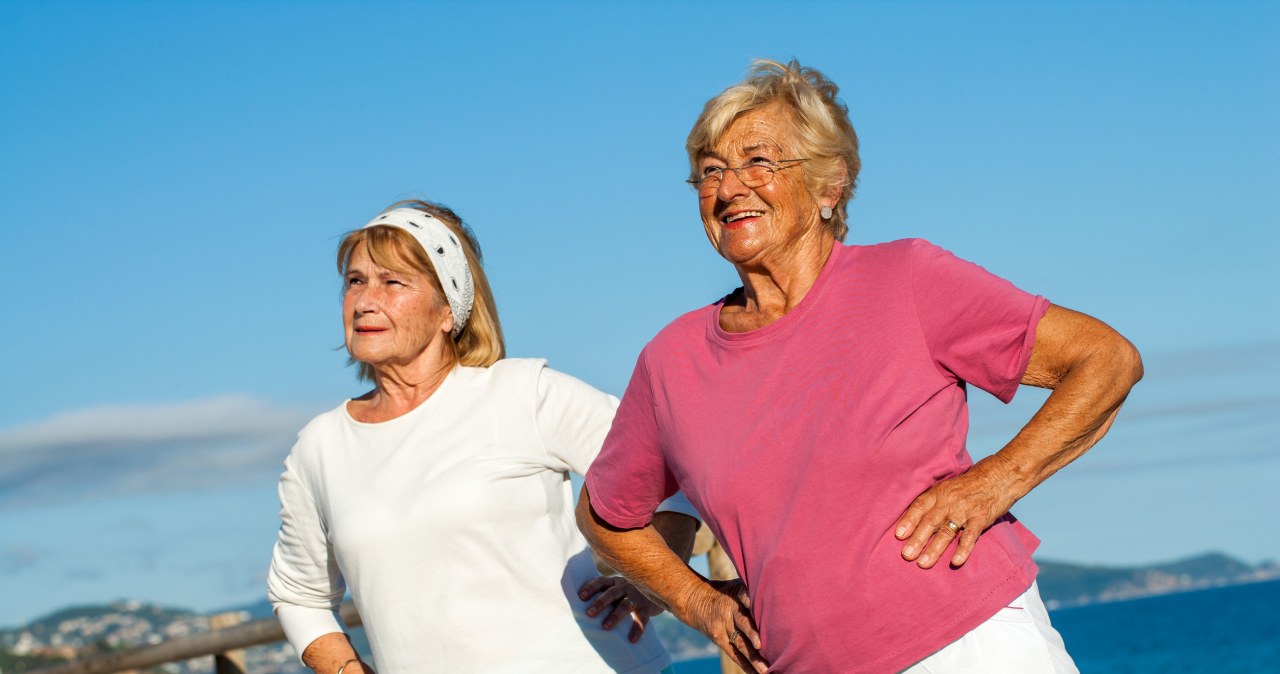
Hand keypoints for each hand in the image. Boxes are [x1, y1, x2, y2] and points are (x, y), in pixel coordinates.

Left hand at [578, 575, 662, 642]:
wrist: (659, 592)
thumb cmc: (630, 593)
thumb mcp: (619, 589)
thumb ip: (606, 595)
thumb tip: (582, 610)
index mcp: (615, 582)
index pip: (601, 582)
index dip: (590, 588)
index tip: (580, 596)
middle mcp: (625, 586)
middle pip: (611, 593)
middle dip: (600, 603)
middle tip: (589, 613)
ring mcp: (637, 596)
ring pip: (625, 605)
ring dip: (615, 616)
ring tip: (605, 627)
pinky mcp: (647, 608)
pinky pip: (642, 619)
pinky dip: (637, 629)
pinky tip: (632, 640)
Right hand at [676, 579, 767, 672]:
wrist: (695, 600)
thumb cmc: (726, 592)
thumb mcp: (736, 584)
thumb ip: (753, 590)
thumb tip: (780, 590)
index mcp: (736, 593)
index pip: (745, 596)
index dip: (752, 601)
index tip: (766, 608)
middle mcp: (729, 610)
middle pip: (742, 622)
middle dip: (752, 634)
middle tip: (761, 645)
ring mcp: (723, 626)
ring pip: (739, 643)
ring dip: (752, 657)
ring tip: (764, 669)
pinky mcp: (719, 639)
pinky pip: (733, 653)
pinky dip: (745, 664)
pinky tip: (755, 673)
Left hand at [894, 458, 1020, 568]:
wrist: (1001, 475)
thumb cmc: (971, 482)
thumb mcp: (949, 485)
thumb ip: (935, 500)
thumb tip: (916, 518)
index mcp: (939, 492)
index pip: (919, 506)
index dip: (908, 520)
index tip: (898, 535)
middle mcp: (950, 501)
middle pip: (930, 522)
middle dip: (917, 540)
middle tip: (906, 555)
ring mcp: (965, 511)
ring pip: (946, 532)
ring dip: (934, 549)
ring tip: (923, 563)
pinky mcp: (981, 518)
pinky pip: (970, 536)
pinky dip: (963, 549)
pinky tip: (955, 561)